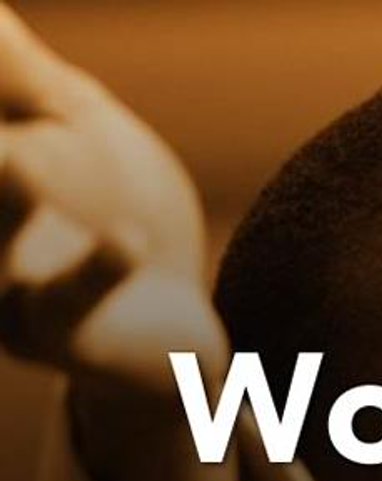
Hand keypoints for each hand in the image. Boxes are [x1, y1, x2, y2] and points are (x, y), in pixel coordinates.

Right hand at [0, 5, 236, 480]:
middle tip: (0, 139)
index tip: (3, 48)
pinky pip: (69, 308)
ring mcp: (3, 296)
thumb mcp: (74, 122)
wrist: (170, 327)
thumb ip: (20, 70)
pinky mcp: (63, 338)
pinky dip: (96, 273)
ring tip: (11, 154)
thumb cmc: (112, 208)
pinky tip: (127, 239)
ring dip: (3, 205)